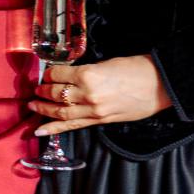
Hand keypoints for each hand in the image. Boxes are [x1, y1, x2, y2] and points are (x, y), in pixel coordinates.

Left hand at [30, 55, 172, 135]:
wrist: (160, 85)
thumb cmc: (137, 68)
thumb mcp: (107, 63)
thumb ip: (86, 71)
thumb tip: (70, 76)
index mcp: (89, 75)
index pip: (59, 75)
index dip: (50, 74)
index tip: (46, 74)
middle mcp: (88, 94)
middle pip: (57, 94)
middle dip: (43, 92)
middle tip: (36, 89)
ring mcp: (94, 111)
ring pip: (61, 112)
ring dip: (44, 109)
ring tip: (33, 105)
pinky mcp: (100, 121)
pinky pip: (73, 126)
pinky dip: (55, 129)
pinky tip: (40, 130)